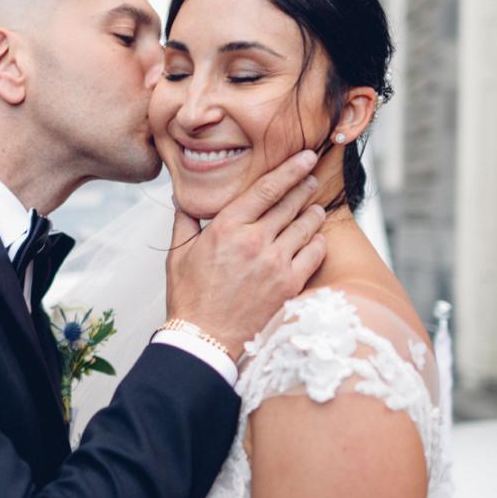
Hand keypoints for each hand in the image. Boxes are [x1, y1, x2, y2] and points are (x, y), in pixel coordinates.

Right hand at [165, 150, 327, 360]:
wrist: (204, 340)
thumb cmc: (190, 299)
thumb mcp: (178, 255)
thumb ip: (184, 222)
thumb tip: (182, 200)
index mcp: (226, 227)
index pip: (266, 188)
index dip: (290, 169)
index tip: (305, 157)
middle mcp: (253, 240)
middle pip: (290, 202)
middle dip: (304, 186)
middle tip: (312, 177)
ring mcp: (275, 262)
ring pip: (306, 225)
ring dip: (313, 212)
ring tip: (315, 207)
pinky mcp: (290, 284)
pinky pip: (315, 252)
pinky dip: (318, 242)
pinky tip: (315, 239)